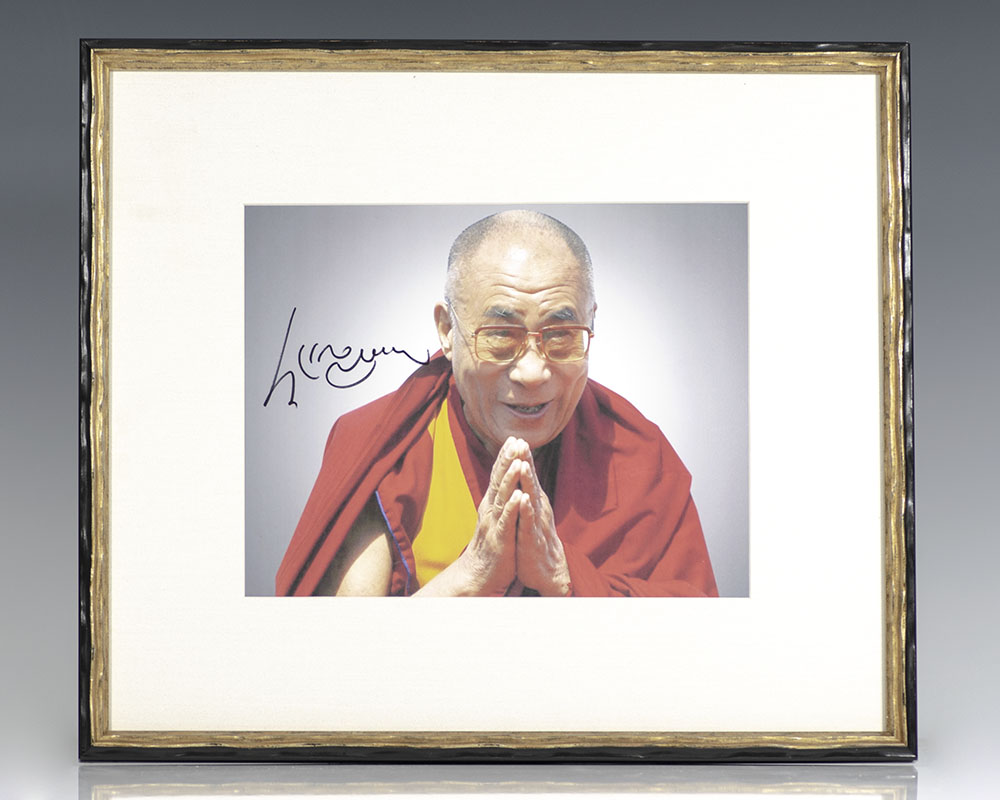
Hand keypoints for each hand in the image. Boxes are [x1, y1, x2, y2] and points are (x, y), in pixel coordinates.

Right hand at [415, 436, 523, 595]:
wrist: (479, 574)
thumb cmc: (492, 544)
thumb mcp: (496, 517)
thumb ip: (500, 499)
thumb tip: (505, 479)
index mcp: (492, 504)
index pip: (498, 476)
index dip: (505, 457)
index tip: (514, 438)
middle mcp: (491, 510)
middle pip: (499, 481)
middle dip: (507, 460)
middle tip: (516, 441)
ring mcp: (494, 524)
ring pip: (503, 498)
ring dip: (510, 479)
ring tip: (518, 462)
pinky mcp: (500, 539)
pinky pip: (507, 522)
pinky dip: (513, 508)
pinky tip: (520, 497)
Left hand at [511, 442, 571, 596]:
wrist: (546, 569)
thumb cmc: (535, 537)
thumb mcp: (530, 511)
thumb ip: (527, 491)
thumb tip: (521, 470)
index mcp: (534, 500)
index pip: (527, 475)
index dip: (522, 457)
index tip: (516, 438)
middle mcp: (537, 507)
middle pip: (531, 481)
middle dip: (526, 462)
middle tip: (522, 442)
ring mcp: (536, 522)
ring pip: (531, 499)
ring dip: (527, 482)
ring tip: (523, 465)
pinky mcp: (532, 538)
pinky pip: (528, 523)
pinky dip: (526, 511)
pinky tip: (524, 500)